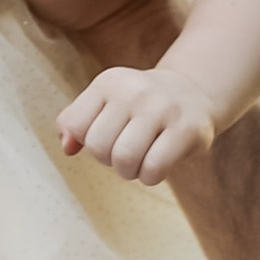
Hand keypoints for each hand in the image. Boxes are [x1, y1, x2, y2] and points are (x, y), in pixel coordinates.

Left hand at [57, 64, 219, 185]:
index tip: (106, 137)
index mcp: (108, 82)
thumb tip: (67, 148)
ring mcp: (162, 107)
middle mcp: (134, 90)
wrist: (192, 95)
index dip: (87, 142)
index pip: (76, 126)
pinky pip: (153, 168)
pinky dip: (150, 177)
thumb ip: (74, 122)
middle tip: (125, 153)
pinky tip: (157, 166)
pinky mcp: (186, 129)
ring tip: (139, 161)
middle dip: (108, 161)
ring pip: (124, 159)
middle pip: (99, 147)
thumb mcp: (103, 103)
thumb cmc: (138, 108)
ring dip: (129, 172)